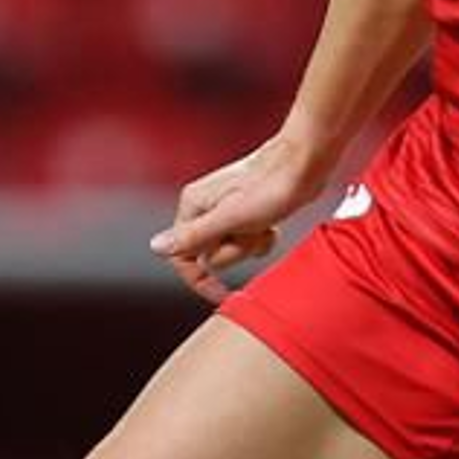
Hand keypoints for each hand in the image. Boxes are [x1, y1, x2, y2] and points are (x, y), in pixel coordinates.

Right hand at [149, 135, 326, 295]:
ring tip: (264, 224)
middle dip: (235, 251)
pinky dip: (261, 239)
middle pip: (210, 254)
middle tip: (251, 230)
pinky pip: (247, 240)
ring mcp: (225, 209)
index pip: (181, 255)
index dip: (198, 279)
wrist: (304, 164)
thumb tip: (155, 247)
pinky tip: (271, 225)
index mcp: (193, 206)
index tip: (220, 294)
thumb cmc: (270, 187)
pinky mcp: (246, 211)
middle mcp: (204, 207)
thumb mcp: (230, 218)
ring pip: (231, 248)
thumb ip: (192, 236)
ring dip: (250, 244)